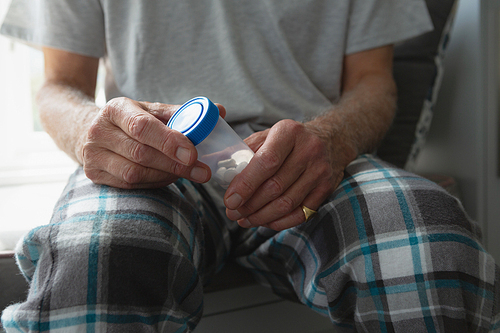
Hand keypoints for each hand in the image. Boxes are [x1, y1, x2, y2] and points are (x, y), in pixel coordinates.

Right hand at [79, 97, 225, 188]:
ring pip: (134, 173)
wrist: (87, 130)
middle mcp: (100, 131)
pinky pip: (129, 185)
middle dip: (175, 164)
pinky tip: (166, 176)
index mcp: (116, 109)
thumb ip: (183, 113)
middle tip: (202, 170)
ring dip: (165, 175)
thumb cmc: (130, 121)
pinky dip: (153, 182)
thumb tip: (219, 111)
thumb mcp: (151, 111)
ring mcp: (93, 155)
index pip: (142, 126)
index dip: (169, 141)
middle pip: (141, 153)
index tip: (193, 153)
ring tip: (185, 172)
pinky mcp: (94, 175)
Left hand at [224, 119, 356, 230]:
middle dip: (249, 205)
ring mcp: (320, 171)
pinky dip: (280, 222)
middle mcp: (308, 150)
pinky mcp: (326, 188)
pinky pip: (301, 213)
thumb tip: (222, 170)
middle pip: (275, 186)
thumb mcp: (269, 134)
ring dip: (261, 216)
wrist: (331, 139)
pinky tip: (264, 222)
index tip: (230, 200)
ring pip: (287, 203)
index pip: (266, 162)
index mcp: (289, 132)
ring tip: (244, 219)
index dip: (246, 184)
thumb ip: (246, 150)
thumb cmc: (291, 140)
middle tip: (232, 213)